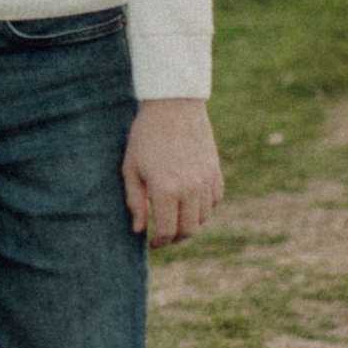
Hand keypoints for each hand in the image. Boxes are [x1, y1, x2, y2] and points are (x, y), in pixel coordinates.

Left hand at [126, 98, 224, 244]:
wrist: (173, 105)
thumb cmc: (146, 135)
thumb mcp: (131, 168)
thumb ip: (135, 202)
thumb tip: (139, 229)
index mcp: (167, 190)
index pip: (167, 231)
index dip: (158, 242)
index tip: (151, 242)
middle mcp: (191, 189)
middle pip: (188, 230)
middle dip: (174, 237)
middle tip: (162, 234)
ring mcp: (206, 180)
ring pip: (203, 217)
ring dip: (189, 223)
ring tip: (174, 217)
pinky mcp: (216, 171)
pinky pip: (215, 201)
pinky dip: (204, 207)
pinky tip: (190, 202)